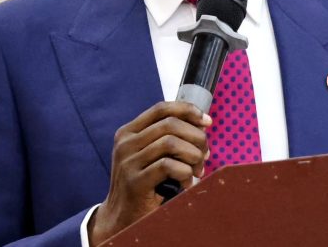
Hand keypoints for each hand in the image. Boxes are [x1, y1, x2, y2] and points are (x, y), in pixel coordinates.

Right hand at [88, 102, 210, 245]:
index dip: (188, 110)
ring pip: (171, 142)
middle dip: (196, 137)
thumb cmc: (144, 185)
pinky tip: (187, 184)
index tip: (206, 121)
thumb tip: (202, 124)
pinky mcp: (135, 182)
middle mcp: (125, 143)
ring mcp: (128, 162)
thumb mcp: (151, 156)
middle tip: (205, 154)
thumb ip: (169, 138)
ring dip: (193, 155)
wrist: (120, 219)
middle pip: (170, 124)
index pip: (161, 108)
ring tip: (198, 170)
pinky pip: (169, 166)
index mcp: (128, 132)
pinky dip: (185, 173)